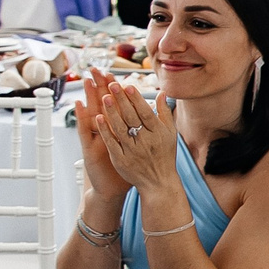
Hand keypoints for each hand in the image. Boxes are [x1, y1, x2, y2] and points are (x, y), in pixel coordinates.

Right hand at [74, 69, 133, 197]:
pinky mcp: (88, 147)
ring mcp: (95, 138)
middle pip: (101, 105)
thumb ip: (140, 130)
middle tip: (97, 69)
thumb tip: (151, 116)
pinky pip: (84, 130)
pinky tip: (79, 104)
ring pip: (91, 113)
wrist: (112, 187)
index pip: (115, 106)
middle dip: (100, 87)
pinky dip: (81, 117)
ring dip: (88, 96)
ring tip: (87, 80)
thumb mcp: (132, 145)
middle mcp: (104, 131)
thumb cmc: (125, 166)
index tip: (115, 73)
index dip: (114, 91)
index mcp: (117, 129)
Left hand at [91, 75, 182, 211]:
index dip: (136, 99)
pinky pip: (112, 143)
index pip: (145, 112)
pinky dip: (105, 130)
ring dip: (111, 112)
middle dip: (121, 100)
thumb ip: (164, 113)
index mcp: (158, 134)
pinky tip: (98, 118)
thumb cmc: (165, 155)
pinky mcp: (121, 160)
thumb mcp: (170, 134)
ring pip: (120, 128)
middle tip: (111, 85)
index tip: (127, 86)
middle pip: (131, 117)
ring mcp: (132, 151)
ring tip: (103, 97)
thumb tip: (162, 93)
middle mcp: (146, 142)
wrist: (159, 183)